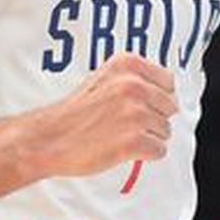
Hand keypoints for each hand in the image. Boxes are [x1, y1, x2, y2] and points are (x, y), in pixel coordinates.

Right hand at [30, 54, 177, 177]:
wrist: (49, 138)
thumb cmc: (76, 112)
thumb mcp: (104, 78)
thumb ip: (135, 78)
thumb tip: (168, 91)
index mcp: (128, 65)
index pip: (168, 81)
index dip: (157, 97)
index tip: (140, 105)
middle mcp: (133, 85)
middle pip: (170, 107)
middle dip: (153, 118)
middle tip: (126, 124)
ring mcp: (134, 113)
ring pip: (166, 130)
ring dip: (148, 137)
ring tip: (121, 136)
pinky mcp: (134, 141)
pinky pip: (160, 150)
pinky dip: (146, 155)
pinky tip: (125, 150)